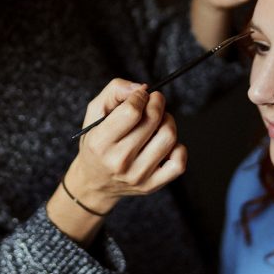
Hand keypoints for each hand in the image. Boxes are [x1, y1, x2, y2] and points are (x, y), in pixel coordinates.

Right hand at [65, 78, 187, 213]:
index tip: (139, 95)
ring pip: (168, 137)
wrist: (94, 182)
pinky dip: (177, 147)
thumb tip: (142, 88)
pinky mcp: (152, 185)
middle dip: (156, 103)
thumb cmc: (96, 143)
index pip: (131, 111)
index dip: (140, 96)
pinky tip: (163, 143)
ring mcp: (137, 175)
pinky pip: (179, 162)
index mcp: (100, 143)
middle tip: (153, 101)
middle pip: (153, 120)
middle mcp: (119, 161)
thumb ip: (114, 91)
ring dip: (167, 121)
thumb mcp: (94, 113)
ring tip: (158, 121)